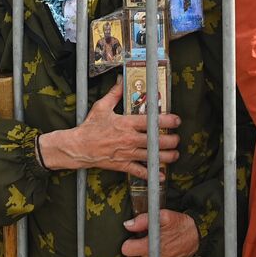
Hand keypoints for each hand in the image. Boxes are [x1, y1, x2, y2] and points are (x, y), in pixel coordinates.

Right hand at [37, 80, 180, 177]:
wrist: (78, 147)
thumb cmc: (90, 127)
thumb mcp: (101, 107)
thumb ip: (114, 94)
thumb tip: (120, 80)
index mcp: (126, 123)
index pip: (151, 122)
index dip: (167, 121)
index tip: (176, 121)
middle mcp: (129, 139)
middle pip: (156, 141)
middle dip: (171, 141)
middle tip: (177, 139)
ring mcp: (127, 153)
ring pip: (152, 156)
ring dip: (166, 156)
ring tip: (175, 154)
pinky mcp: (122, 165)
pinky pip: (139, 171)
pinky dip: (151, 175)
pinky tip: (161, 176)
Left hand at [120, 209, 198, 256]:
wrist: (197, 235)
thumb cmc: (179, 224)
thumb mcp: (163, 215)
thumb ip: (143, 220)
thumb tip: (128, 225)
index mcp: (151, 245)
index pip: (126, 250)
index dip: (129, 243)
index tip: (135, 239)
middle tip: (137, 250)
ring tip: (146, 255)